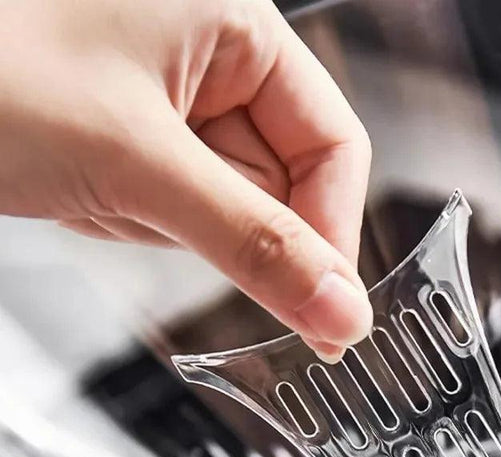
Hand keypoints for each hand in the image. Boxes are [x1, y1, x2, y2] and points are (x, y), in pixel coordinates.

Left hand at [0, 0, 372, 361]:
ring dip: (173, 223)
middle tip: (198, 259)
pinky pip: (176, 207)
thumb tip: (344, 309)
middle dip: (242, 231)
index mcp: (235, 24)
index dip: (334, 230)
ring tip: (95, 186)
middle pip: (282, 180)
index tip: (330, 308)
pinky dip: (138, 219)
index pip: (332, 144)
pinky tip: (82, 190)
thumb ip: (254, 242)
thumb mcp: (137, 163)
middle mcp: (212, 58)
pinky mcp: (134, 143)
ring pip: (227, 203)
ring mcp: (171, 103)